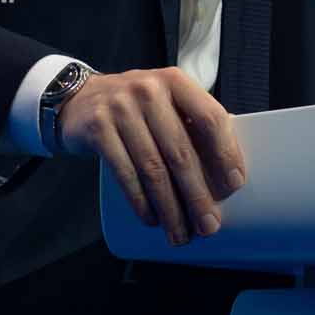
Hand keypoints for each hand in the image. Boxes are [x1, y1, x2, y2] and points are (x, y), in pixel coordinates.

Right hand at [54, 67, 246, 245]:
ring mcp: (120, 108)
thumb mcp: (166, 101)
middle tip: (208, 225)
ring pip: (153, 169)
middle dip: (197, 195)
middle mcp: (149, 91)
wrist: (81, 98)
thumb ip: (192, 123)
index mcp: (176, 82)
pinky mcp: (98, 129)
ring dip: (169, 207)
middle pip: (181, 151)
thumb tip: (225, 171)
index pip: (210, 117)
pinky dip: (140, 201)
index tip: (234, 185)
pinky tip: (151, 218)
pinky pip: (124, 174)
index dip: (226, 153)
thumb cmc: (136, 106)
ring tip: (180, 232)